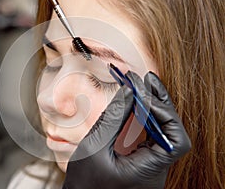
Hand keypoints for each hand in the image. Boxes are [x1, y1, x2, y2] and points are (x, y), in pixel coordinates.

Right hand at [62, 71, 190, 188]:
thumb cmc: (84, 183)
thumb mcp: (94, 147)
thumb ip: (112, 118)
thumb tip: (128, 91)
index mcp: (148, 170)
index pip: (175, 140)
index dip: (164, 114)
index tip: (144, 95)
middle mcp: (155, 169)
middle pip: (170, 131)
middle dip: (158, 103)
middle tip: (144, 80)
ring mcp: (150, 165)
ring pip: (161, 131)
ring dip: (151, 107)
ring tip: (140, 85)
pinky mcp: (141, 160)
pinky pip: (149, 135)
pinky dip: (143, 117)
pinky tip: (134, 103)